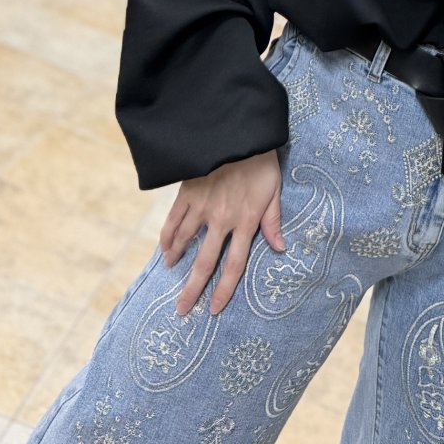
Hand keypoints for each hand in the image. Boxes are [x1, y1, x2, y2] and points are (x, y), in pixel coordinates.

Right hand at [158, 148, 286, 316]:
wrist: (239, 133)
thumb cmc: (261, 162)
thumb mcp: (274, 190)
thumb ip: (273, 221)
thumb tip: (279, 248)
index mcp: (245, 221)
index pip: (234, 264)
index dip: (224, 289)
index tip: (214, 308)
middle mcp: (222, 219)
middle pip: (205, 262)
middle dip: (193, 289)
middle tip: (182, 310)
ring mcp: (202, 207)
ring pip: (185, 241)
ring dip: (177, 259)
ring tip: (171, 272)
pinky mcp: (188, 193)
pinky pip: (173, 220)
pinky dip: (167, 236)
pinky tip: (164, 248)